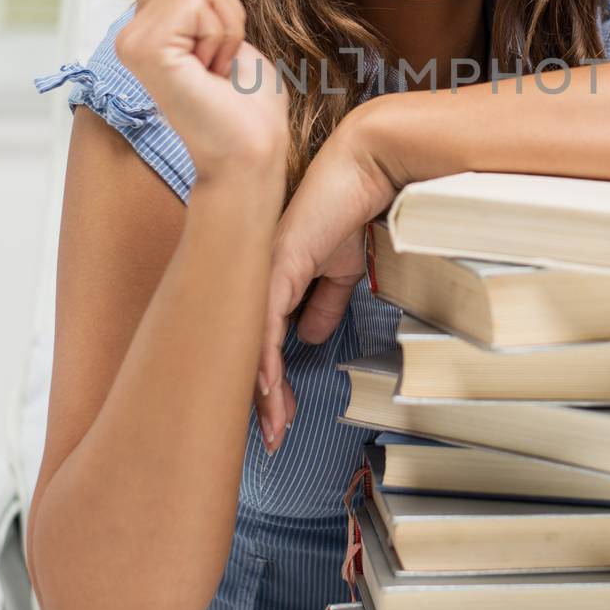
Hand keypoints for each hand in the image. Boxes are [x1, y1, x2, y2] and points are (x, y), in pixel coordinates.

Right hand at [115, 0, 288, 185]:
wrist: (250, 152)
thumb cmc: (246, 102)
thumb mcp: (224, 30)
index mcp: (148, 30)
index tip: (213, 31)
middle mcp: (131, 34)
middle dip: (225, 9)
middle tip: (220, 59)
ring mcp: (134, 41)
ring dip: (228, 24)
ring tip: (217, 69)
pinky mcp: (147, 49)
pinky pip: (199, 0)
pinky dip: (223, 34)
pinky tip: (211, 72)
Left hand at [255, 105, 402, 453]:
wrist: (363, 171)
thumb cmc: (349, 211)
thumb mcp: (342, 270)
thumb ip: (324, 304)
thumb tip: (310, 340)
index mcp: (270, 282)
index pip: (259, 343)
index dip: (267, 384)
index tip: (278, 418)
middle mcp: (256, 279)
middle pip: (246, 350)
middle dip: (259, 402)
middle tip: (270, 439)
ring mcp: (262, 272)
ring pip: (249, 344)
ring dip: (263, 393)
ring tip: (273, 428)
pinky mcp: (277, 265)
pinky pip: (264, 322)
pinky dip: (264, 359)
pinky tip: (268, 390)